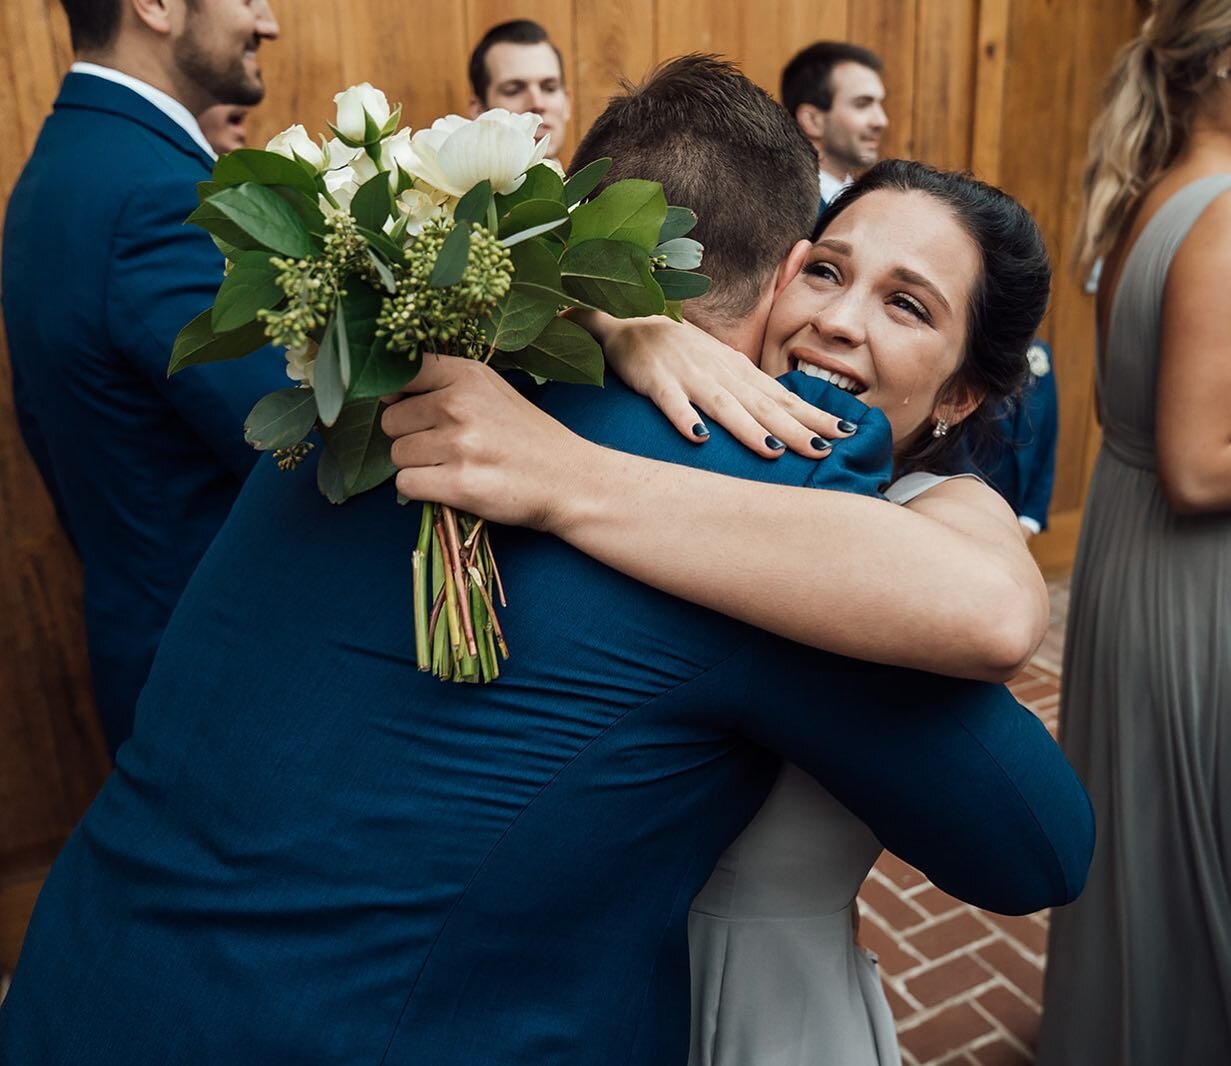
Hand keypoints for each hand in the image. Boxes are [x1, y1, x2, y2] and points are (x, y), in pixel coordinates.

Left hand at [381, 355, 590, 530]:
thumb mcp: (492, 391)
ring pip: (397, 455)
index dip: (398, 396)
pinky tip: (449, 486)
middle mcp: (459, 405)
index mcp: (467, 376)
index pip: (400, 374)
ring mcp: (459, 445)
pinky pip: (406, 484)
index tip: (414, 411)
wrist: (569, 480)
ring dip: (418, 466)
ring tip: (454, 467)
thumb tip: (385, 393)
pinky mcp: (458, 484)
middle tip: (446, 447)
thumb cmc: (527, 437)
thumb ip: (443, 384)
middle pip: (391, 421)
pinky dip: (421, 490)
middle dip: (410, 437)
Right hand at [594, 313, 855, 457]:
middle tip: (826, 448)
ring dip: (748, 428)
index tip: (846, 433)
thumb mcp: (721, 366)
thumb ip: (749, 391)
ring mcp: (688, 374)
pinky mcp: (654, 380)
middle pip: (763, 404)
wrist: (630, 319)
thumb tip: (785, 419)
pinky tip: (699, 438)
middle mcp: (720, 371)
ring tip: (774, 450)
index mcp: (738, 370)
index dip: (814, 415)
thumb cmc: (680, 351)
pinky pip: (670, 402)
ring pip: (723, 405)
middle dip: (795, 426)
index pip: (783, 396)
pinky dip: (684, 418)